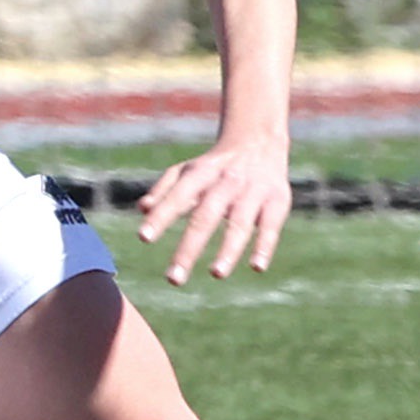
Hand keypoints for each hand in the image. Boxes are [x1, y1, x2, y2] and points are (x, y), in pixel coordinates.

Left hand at [134, 136, 290, 287]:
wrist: (259, 140)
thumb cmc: (215, 165)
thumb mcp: (187, 170)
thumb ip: (165, 189)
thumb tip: (143, 209)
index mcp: (201, 173)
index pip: (178, 195)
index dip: (161, 216)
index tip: (144, 238)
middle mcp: (226, 181)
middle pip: (206, 215)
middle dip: (189, 247)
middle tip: (173, 278)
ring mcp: (253, 191)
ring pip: (239, 223)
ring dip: (228, 249)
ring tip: (216, 274)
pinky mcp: (277, 201)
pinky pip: (271, 226)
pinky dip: (264, 246)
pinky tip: (256, 267)